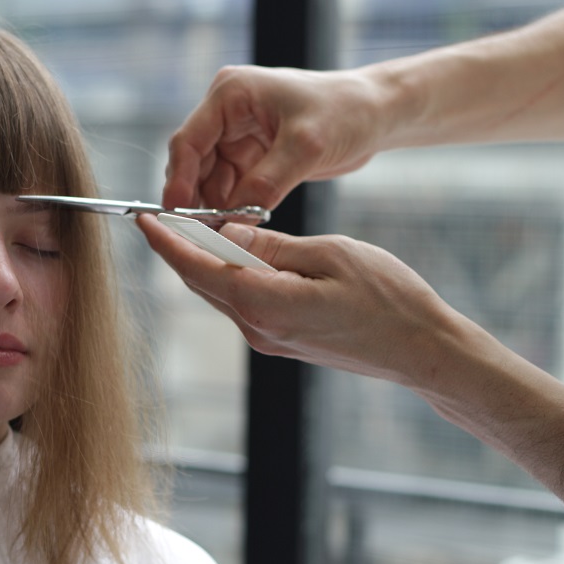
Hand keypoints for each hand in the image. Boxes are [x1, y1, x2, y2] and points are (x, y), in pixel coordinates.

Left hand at [137, 214, 459, 386]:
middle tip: (162, 213)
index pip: (197, 269)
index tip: (144, 217)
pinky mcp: (280, 339)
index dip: (166, 242)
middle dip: (178, 248)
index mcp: (264, 304)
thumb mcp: (329, 255)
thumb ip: (271, 246)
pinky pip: (241, 301)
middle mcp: (256, 328)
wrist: (420, 349)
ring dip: (204, 261)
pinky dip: (229, 274)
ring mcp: (267, 338)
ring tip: (194, 225)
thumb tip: (223, 233)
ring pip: (220, 291)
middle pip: (201, 282)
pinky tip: (235, 252)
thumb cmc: (387, 298)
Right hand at [162, 65, 391, 211]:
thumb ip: (266, 182)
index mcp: (230, 94)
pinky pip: (231, 187)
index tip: (178, 215)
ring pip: (210, 179)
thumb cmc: (346, 112)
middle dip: (196, 198)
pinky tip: (237, 226)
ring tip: (221, 234)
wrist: (378, 113)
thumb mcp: (306, 146)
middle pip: (193, 163)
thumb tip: (232, 218)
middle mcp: (227, 112)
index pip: (189, 141)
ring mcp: (238, 135)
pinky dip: (232, 207)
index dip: (179, 180)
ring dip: (214, 206)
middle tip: (200, 233)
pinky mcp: (253, 156)